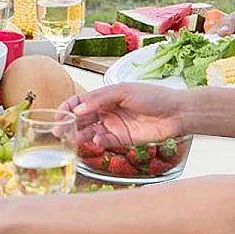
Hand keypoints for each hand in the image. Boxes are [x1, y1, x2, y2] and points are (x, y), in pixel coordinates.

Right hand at [58, 83, 188, 150]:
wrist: (176, 112)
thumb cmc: (154, 96)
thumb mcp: (123, 91)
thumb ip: (100, 99)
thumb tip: (78, 109)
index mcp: (105, 96)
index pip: (80, 102)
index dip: (67, 108)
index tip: (58, 115)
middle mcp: (107, 111)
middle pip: (82, 119)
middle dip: (69, 124)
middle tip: (58, 132)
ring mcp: (114, 126)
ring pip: (91, 132)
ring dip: (80, 135)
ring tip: (73, 138)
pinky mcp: (122, 140)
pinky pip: (105, 142)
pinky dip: (99, 142)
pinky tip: (97, 140)